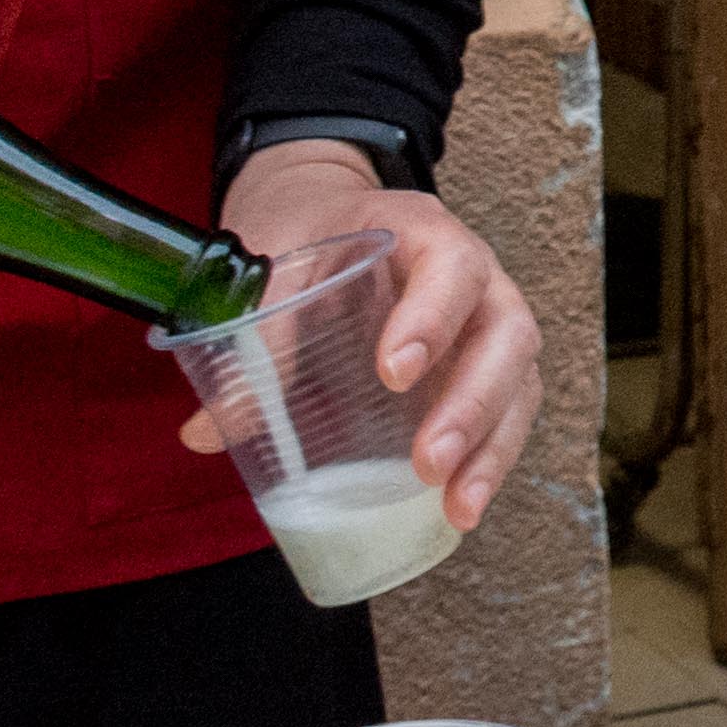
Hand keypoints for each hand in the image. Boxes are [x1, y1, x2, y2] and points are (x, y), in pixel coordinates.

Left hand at [203, 145, 545, 532]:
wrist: (322, 218)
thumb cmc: (302, 235)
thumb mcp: (270, 264)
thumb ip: (251, 338)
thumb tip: (208, 433)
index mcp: (421, 231)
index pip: (452, 265)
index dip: (434, 317)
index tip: (393, 372)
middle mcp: (475, 276)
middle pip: (507, 334)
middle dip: (472, 403)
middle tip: (427, 461)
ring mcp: (486, 324)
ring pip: (518, 381)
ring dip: (492, 447)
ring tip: (457, 506)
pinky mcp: (483, 370)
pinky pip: (507, 414)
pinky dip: (489, 462)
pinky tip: (458, 507)